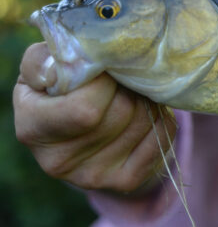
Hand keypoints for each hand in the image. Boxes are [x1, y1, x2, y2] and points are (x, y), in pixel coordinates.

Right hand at [13, 42, 176, 192]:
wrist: (77, 124)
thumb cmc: (58, 86)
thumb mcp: (41, 66)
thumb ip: (43, 60)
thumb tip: (72, 63)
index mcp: (32, 128)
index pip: (86, 109)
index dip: (105, 82)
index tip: (103, 69)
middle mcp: (57, 161)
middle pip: (122, 111)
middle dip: (128, 86)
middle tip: (122, 78)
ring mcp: (92, 176)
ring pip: (145, 121)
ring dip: (147, 98)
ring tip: (132, 91)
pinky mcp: (123, 180)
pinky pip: (162, 138)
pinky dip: (161, 117)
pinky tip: (146, 110)